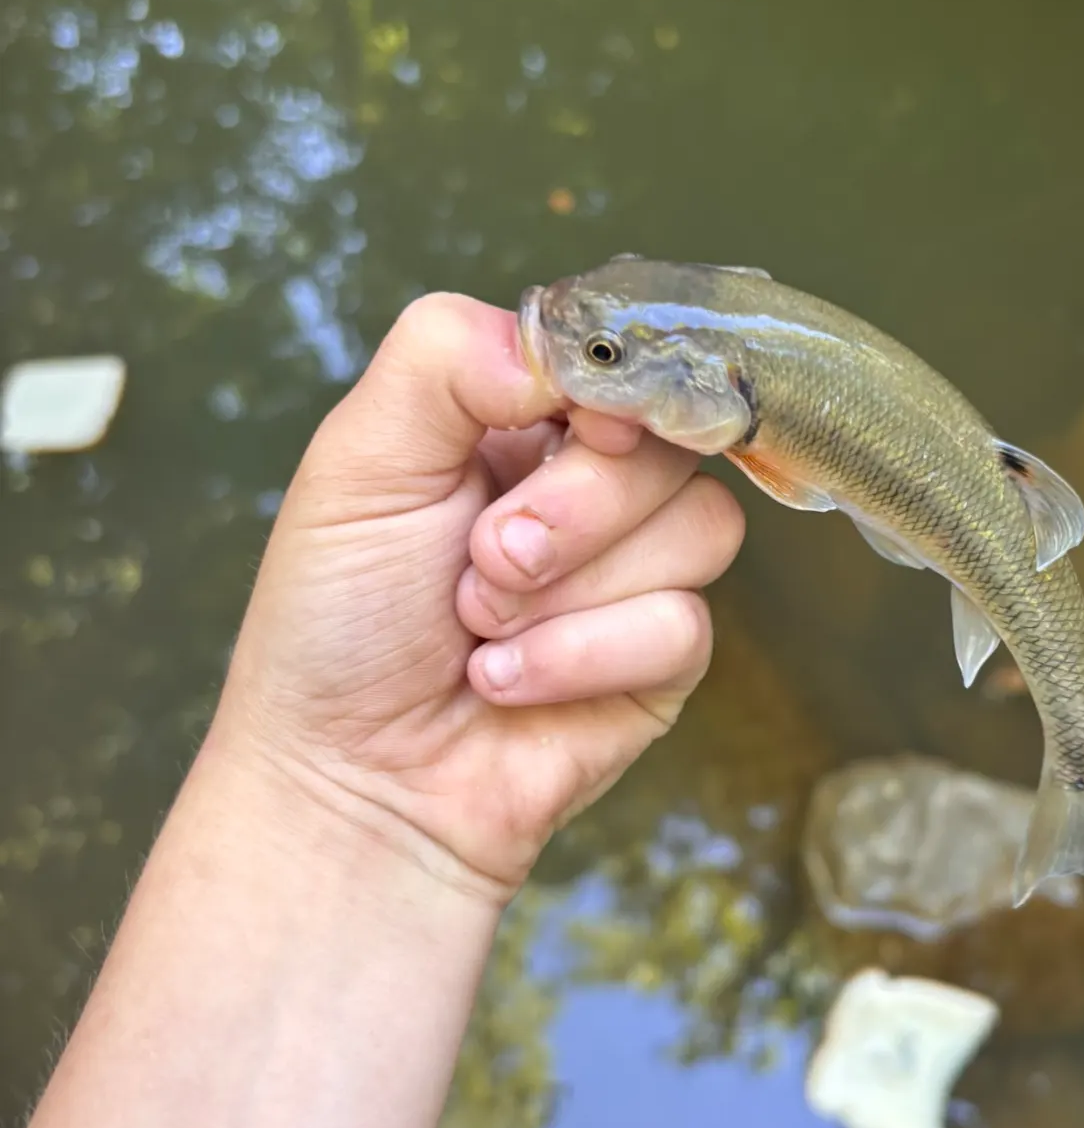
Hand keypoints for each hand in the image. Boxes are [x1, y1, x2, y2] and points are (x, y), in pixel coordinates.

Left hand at [215, 292, 744, 897]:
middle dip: (571, 511)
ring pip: (700, 529)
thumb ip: (448, 357)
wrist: (351, 781)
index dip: (615, 393)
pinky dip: (581, 657)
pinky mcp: (663, 660)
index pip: (628, 363)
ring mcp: (638, 573)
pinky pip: (684, 626)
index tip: (571, 429)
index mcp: (527, 424)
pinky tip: (506, 684)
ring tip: (480, 629)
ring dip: (570, 591)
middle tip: (481, 561)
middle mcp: (595, 489)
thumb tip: (567, 346)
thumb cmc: (338, 620)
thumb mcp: (361, 460)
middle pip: (675, 445)